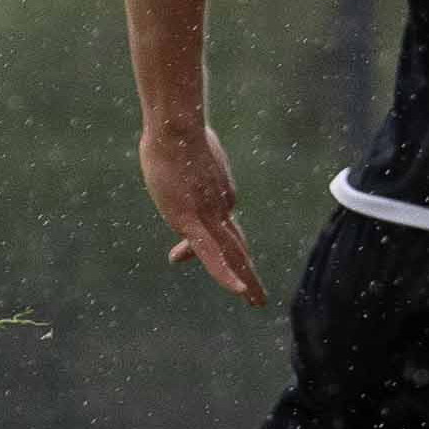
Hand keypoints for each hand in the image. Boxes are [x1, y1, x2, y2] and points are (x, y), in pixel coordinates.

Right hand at [140, 115, 261, 304]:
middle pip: (235, 244)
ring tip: (256, 302)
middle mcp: (219, 207)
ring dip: (246, 280)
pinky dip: (225, 273)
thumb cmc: (172, 131)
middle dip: (244, 270)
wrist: (175, 126)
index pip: (221, 226)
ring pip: (233, 253)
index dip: (215, 243)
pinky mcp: (192, 219)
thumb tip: (178, 158)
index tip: (176, 256)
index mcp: (218, 194)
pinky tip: (238, 290)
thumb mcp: (181, 153)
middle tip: (256, 296)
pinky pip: (211, 253)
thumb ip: (185, 162)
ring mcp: (208, 214)